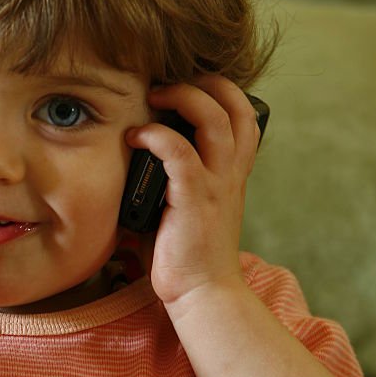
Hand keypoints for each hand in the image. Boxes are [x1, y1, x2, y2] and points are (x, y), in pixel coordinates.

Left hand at [125, 75, 259, 312]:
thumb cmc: (188, 256)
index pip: (243, 117)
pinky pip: (179, 152)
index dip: (221, 91)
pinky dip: (156, 135)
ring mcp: (215, 185)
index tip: (189, 86)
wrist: (203, 294)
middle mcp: (230, 173)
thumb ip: (172, 182)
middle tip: (169, 84)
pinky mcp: (193, 199)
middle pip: (235, 106)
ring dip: (182, 97)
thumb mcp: (187, 208)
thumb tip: (132, 165)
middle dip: (205, 83)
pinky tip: (136, 136)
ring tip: (154, 97)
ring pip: (213, 119)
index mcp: (231, 174)